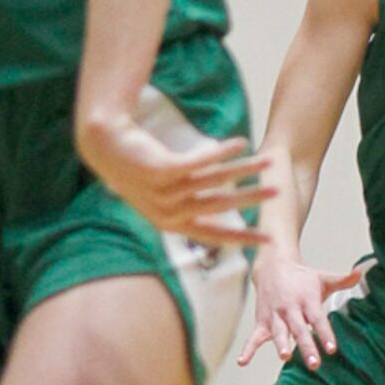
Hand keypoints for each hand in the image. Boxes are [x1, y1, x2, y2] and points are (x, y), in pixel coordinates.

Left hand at [77, 114, 275, 248]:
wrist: (106, 146)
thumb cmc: (139, 170)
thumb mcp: (163, 195)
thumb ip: (188, 204)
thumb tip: (216, 211)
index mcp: (169, 223)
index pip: (212, 234)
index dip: (241, 237)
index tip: (268, 240)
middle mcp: (166, 211)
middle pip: (218, 207)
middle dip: (250, 200)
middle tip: (278, 194)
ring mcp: (161, 191)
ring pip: (212, 182)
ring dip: (243, 171)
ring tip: (267, 162)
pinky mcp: (159, 169)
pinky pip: (197, 162)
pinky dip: (221, 153)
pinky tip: (240, 144)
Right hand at [238, 259, 363, 369]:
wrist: (272, 267)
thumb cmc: (302, 277)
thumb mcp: (322, 277)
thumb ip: (342, 279)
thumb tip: (360, 272)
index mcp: (306, 299)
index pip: (317, 319)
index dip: (324, 333)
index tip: (331, 349)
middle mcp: (290, 308)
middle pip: (299, 329)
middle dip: (306, 346)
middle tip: (314, 364)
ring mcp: (274, 315)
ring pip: (278, 332)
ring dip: (281, 344)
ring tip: (285, 357)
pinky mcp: (262, 321)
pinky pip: (254, 337)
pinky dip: (248, 349)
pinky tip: (242, 362)